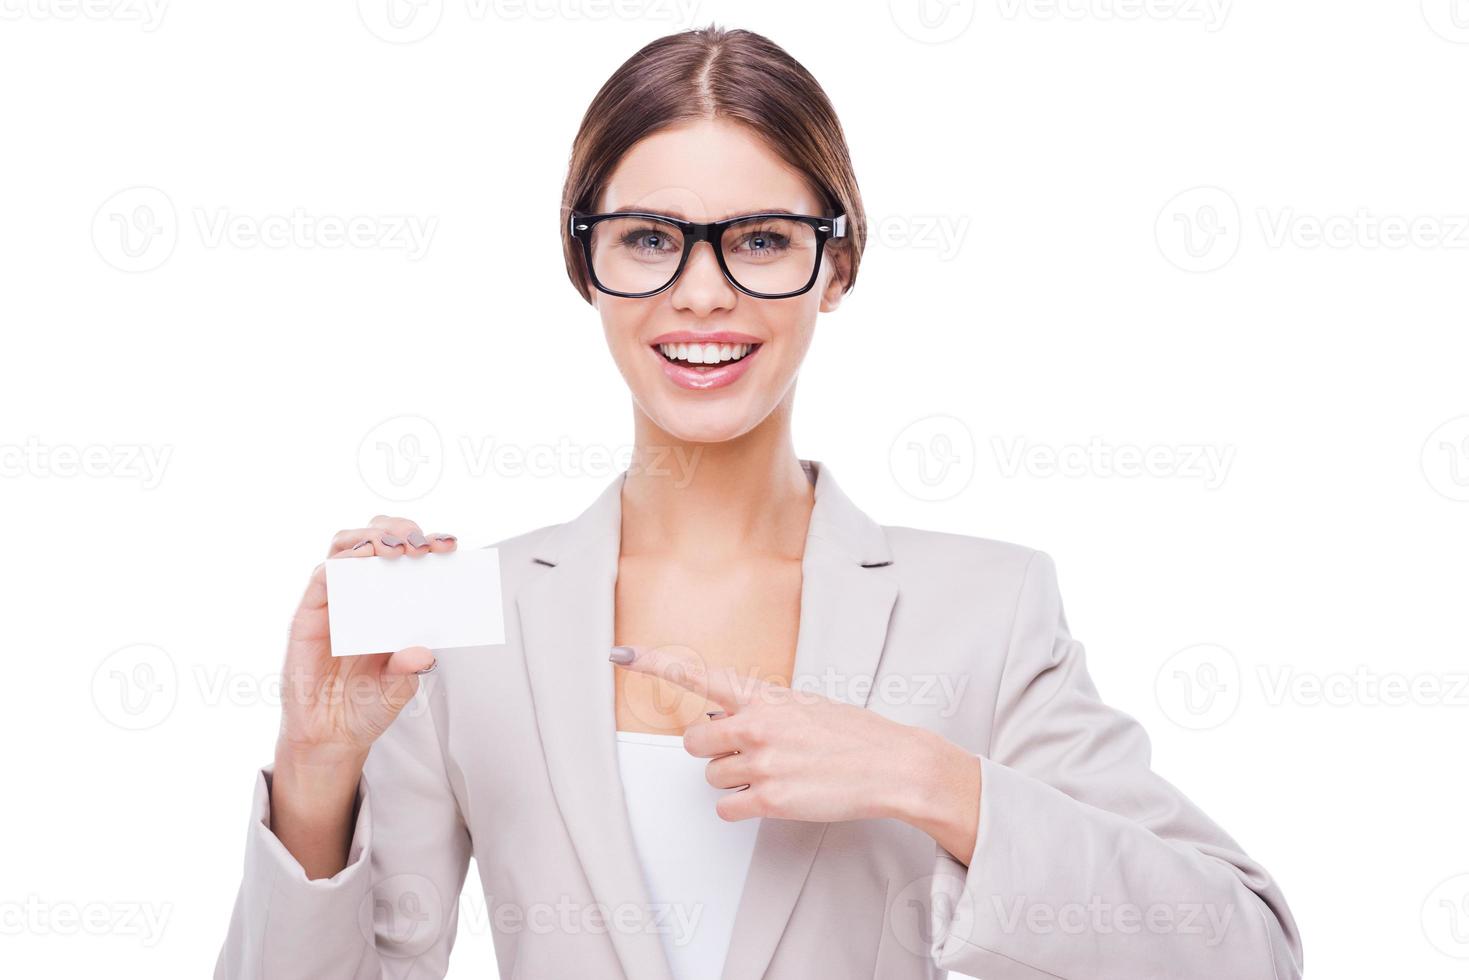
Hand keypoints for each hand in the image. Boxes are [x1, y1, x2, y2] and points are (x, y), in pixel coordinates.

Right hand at [276, 515, 457, 766]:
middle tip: (418, 544)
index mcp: (391, 605)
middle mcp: (362, 595)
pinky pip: (322, 578)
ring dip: (370, 537)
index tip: (449, 546)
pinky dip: (341, 563)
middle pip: (375, 539)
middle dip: (398, 530)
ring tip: (392, 547)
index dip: (427, 544)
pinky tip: (360, 560)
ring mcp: (335, 602)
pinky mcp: (309, 615)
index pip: (407, 558)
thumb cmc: (366, 704)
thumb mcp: (398, 689)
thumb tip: (423, 652)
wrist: (331, 737)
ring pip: (346, 547)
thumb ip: (408, 669)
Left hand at [609, 645, 982, 861]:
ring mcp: (761, 763)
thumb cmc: (852, 734)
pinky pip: (726, 808)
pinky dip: (741, 808)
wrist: (891, 764)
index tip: (619, 654)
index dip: (653, 663)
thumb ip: (761, 708)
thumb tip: (727, 722)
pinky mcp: (770, 800)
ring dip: (734, 780)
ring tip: (774, 773)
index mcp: (763, 696)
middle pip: (694, 742)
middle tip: (744, 753)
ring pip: (712, 777)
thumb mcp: (803, 704)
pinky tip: (771, 797)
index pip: (698, 675)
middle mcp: (756, 725)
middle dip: (711, 751)